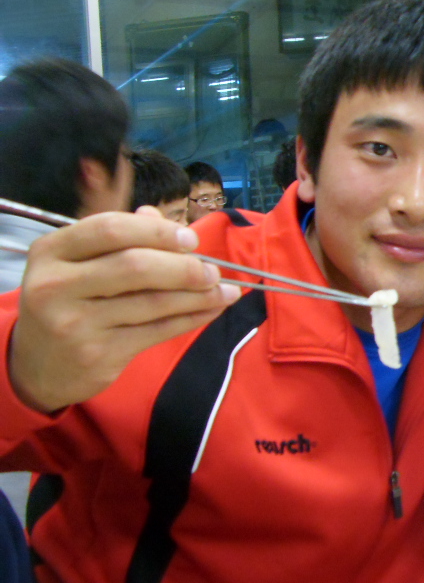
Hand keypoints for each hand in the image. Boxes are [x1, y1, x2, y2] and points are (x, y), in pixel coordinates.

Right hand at [9, 207, 240, 412]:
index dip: (157, 232)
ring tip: (225, 291)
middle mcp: (57, 285)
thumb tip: (160, 216)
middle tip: (213, 271)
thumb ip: (118, 237)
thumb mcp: (78, 264)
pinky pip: (158, 330)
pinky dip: (191, 318)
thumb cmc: (69, 302)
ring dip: (198, 296)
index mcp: (53, 251)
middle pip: (135, 266)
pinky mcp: (99, 354)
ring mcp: (76, 323)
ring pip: (152, 302)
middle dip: (184, 267)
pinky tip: (211, 310)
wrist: (39, 365)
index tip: (191, 240)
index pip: (110, 229)